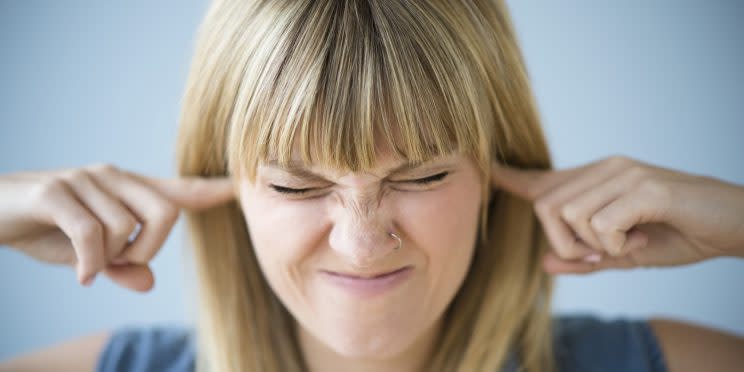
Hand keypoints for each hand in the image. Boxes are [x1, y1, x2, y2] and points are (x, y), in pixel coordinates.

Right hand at [0, 164, 233, 290]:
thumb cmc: (43, 230)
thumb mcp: (88, 255)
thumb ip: (120, 265)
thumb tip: (149, 283)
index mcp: (126, 188)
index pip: (176, 190)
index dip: (208, 191)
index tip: (236, 189)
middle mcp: (112, 177)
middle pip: (166, 214)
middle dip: (150, 250)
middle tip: (121, 263)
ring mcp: (85, 180)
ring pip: (126, 229)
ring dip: (109, 258)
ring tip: (87, 263)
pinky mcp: (57, 192)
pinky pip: (93, 233)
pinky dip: (91, 263)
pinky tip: (82, 277)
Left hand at [491, 156, 743, 273]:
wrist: (731, 225)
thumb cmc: (677, 234)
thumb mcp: (623, 255)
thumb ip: (585, 259)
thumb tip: (545, 264)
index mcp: (596, 180)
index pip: (542, 179)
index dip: (510, 178)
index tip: (486, 170)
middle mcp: (604, 168)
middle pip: (545, 206)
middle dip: (565, 242)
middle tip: (601, 254)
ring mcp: (622, 174)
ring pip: (568, 214)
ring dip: (592, 245)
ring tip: (625, 244)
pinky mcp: (643, 187)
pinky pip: (600, 224)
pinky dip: (615, 245)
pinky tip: (640, 238)